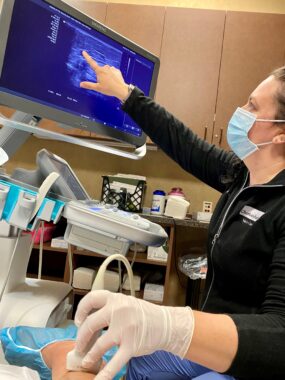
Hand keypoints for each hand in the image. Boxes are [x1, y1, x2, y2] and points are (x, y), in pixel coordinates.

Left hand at [74, 290, 193, 379]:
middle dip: (81, 338)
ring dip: (90, 356)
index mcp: (116, 299)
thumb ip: (110, 308)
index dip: (81, 310)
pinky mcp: (131, 346)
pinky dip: (104, 374)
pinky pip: (115, 362)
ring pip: (99, 345)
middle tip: (79, 345)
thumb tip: (89, 321)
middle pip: (90, 324)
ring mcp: (125, 329)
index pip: (91, 299)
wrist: (167, 324)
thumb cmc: (145, 315)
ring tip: (86, 361)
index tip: (78, 320)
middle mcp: (119, 311)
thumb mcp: (127, 303)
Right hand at [80, 51, 128, 100]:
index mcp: (99, 71)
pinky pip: (112, 71)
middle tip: (104, 83)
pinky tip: (114, 80)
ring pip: (106, 70)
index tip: (84, 52)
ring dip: (106, 75)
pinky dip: (112, 75)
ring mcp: (112, 68)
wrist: (121, 90)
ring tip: (110, 82)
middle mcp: (105, 68)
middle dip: (100, 75)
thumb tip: (81, 84)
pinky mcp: (117, 70)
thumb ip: (89, 85)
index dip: (87, 57)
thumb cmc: (109, 89)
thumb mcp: (98, 88)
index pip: (91, 63)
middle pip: (100, 70)